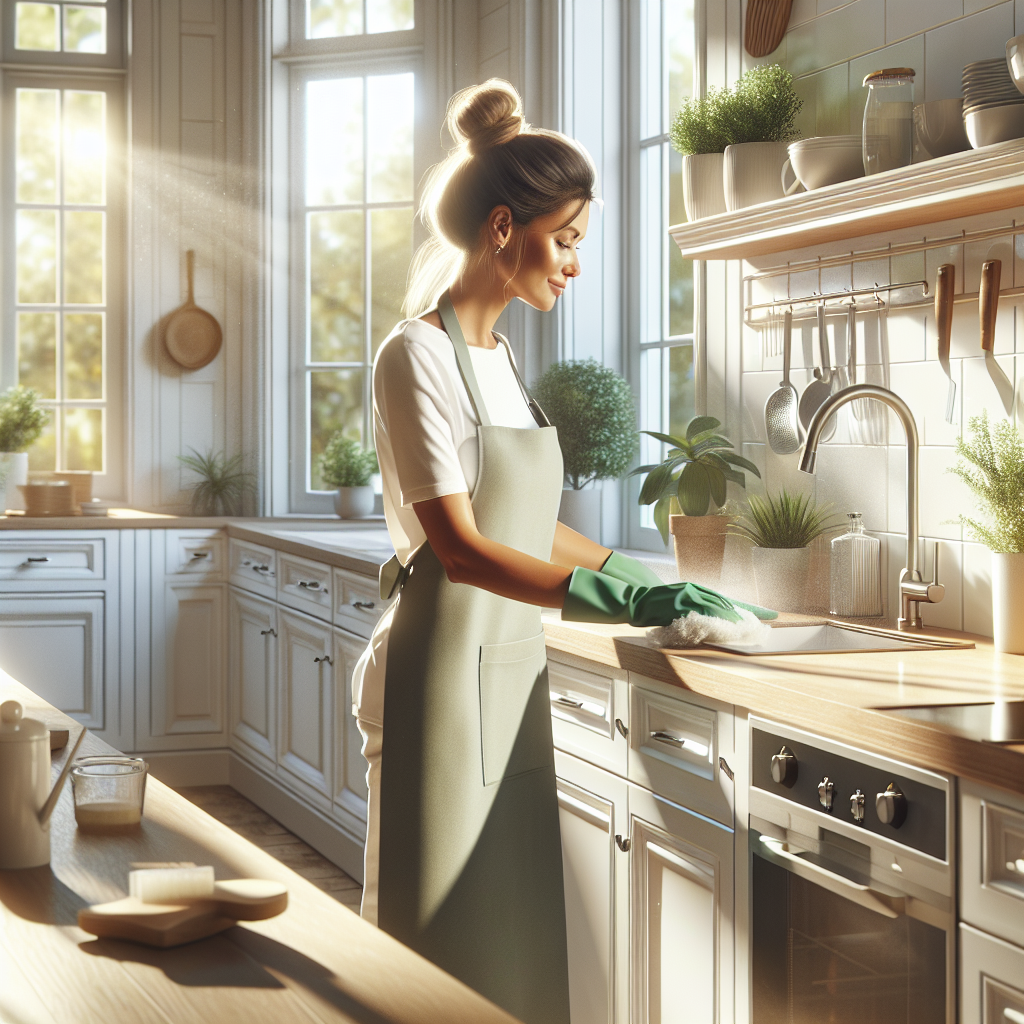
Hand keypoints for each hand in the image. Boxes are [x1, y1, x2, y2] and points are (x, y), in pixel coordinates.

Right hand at [562, 569, 776, 626]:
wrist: (633, 600)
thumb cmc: (655, 605)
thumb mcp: (678, 605)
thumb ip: (695, 610)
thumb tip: (716, 621)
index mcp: (696, 591)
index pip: (728, 600)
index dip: (749, 607)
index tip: (770, 613)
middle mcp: (695, 590)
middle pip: (727, 602)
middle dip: (748, 612)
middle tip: (768, 618)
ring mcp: (687, 596)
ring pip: (717, 606)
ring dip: (735, 616)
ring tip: (750, 625)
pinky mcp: (679, 603)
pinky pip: (701, 611)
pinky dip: (715, 617)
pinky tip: (726, 624)